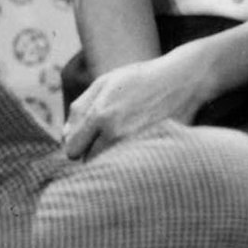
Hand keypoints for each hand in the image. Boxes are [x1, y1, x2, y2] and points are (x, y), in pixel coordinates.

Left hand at [61, 51, 205, 159]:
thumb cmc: (140, 79)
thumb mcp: (104, 83)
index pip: (72, 150)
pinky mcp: (154, 153)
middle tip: (108, 135)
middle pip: (89, 162)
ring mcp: (137, 146)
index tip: (86, 137)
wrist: (183, 80)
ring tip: (125, 137)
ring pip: (110, 167)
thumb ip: (79, 108)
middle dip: (93, 152)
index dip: (76, 144)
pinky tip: (139, 143)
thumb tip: (64, 136)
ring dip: (111, 158)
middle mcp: (116, 134)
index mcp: (100, 115)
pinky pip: (131, 168)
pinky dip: (131, 161)